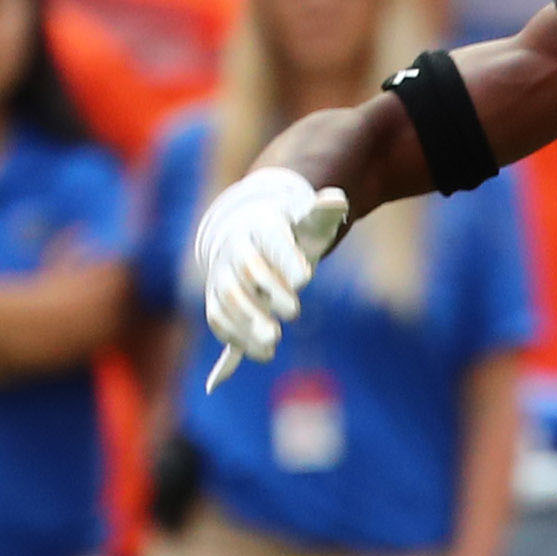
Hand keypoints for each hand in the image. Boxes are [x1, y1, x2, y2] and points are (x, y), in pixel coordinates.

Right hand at [199, 166, 351, 369]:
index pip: (272, 240)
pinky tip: (260, 355)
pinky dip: (235, 339)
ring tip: (273, 344)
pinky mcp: (219, 302)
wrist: (251, 238)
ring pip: (226, 300)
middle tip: (294, 312)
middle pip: (245, 271)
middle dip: (267, 291)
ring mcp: (223, 277)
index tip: (306, 277)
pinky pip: (219, 320)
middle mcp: (235, 251)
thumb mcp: (310, 221)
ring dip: (247, 323)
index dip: (287, 258)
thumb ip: (323, 212)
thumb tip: (338, 200)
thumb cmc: (290, 232)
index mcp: (261, 227)